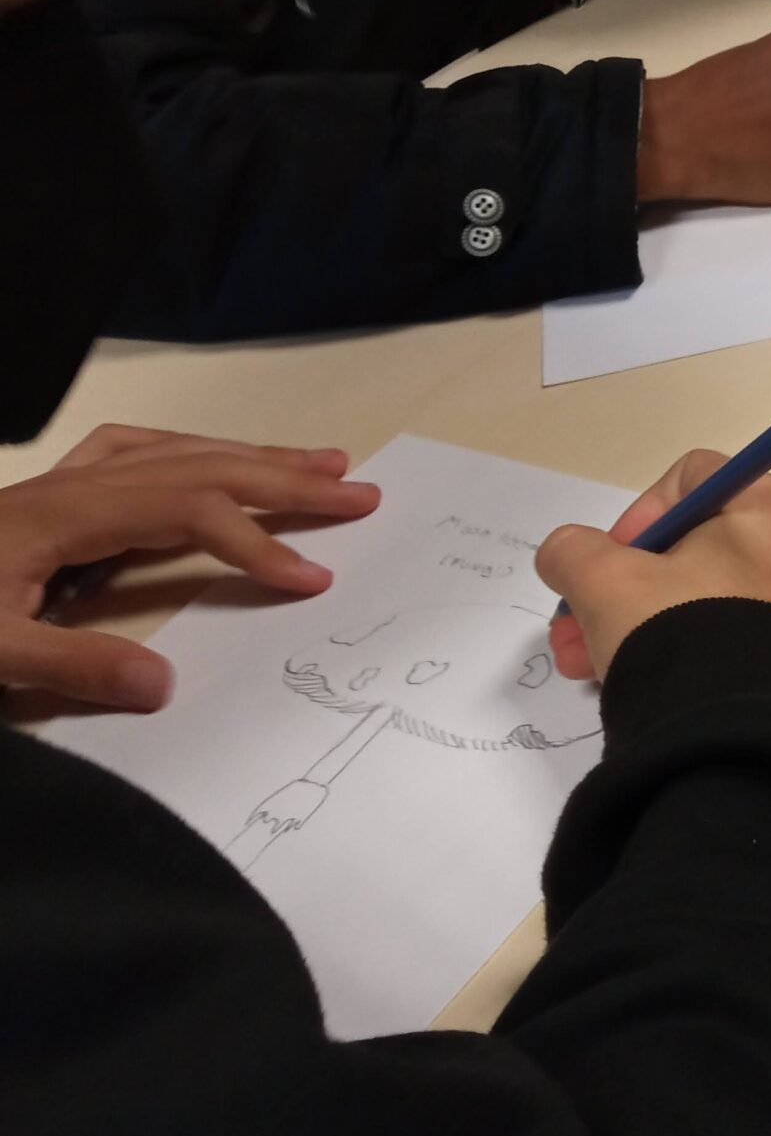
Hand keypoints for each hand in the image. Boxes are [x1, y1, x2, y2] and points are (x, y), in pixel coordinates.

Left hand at [0, 426, 377, 709]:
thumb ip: (70, 667)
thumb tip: (165, 684)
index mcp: (59, 518)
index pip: (184, 511)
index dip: (252, 542)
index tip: (311, 578)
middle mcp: (65, 489)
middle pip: (195, 465)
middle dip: (282, 477)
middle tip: (361, 491)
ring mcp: (54, 489)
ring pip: (171, 451)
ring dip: (248, 455)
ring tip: (318, 463)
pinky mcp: (44, 502)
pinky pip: (133, 454)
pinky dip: (188, 453)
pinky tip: (209, 462)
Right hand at [537, 449, 770, 681]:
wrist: (736, 730)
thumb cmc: (678, 629)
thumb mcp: (605, 581)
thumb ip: (573, 551)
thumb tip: (566, 553)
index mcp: (761, 509)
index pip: (690, 478)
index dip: (638, 512)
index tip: (609, 556)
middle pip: (684, 546)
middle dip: (616, 585)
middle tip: (573, 624)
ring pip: (691, 597)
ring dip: (627, 622)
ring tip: (580, 664)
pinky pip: (717, 634)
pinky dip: (669, 648)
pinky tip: (619, 681)